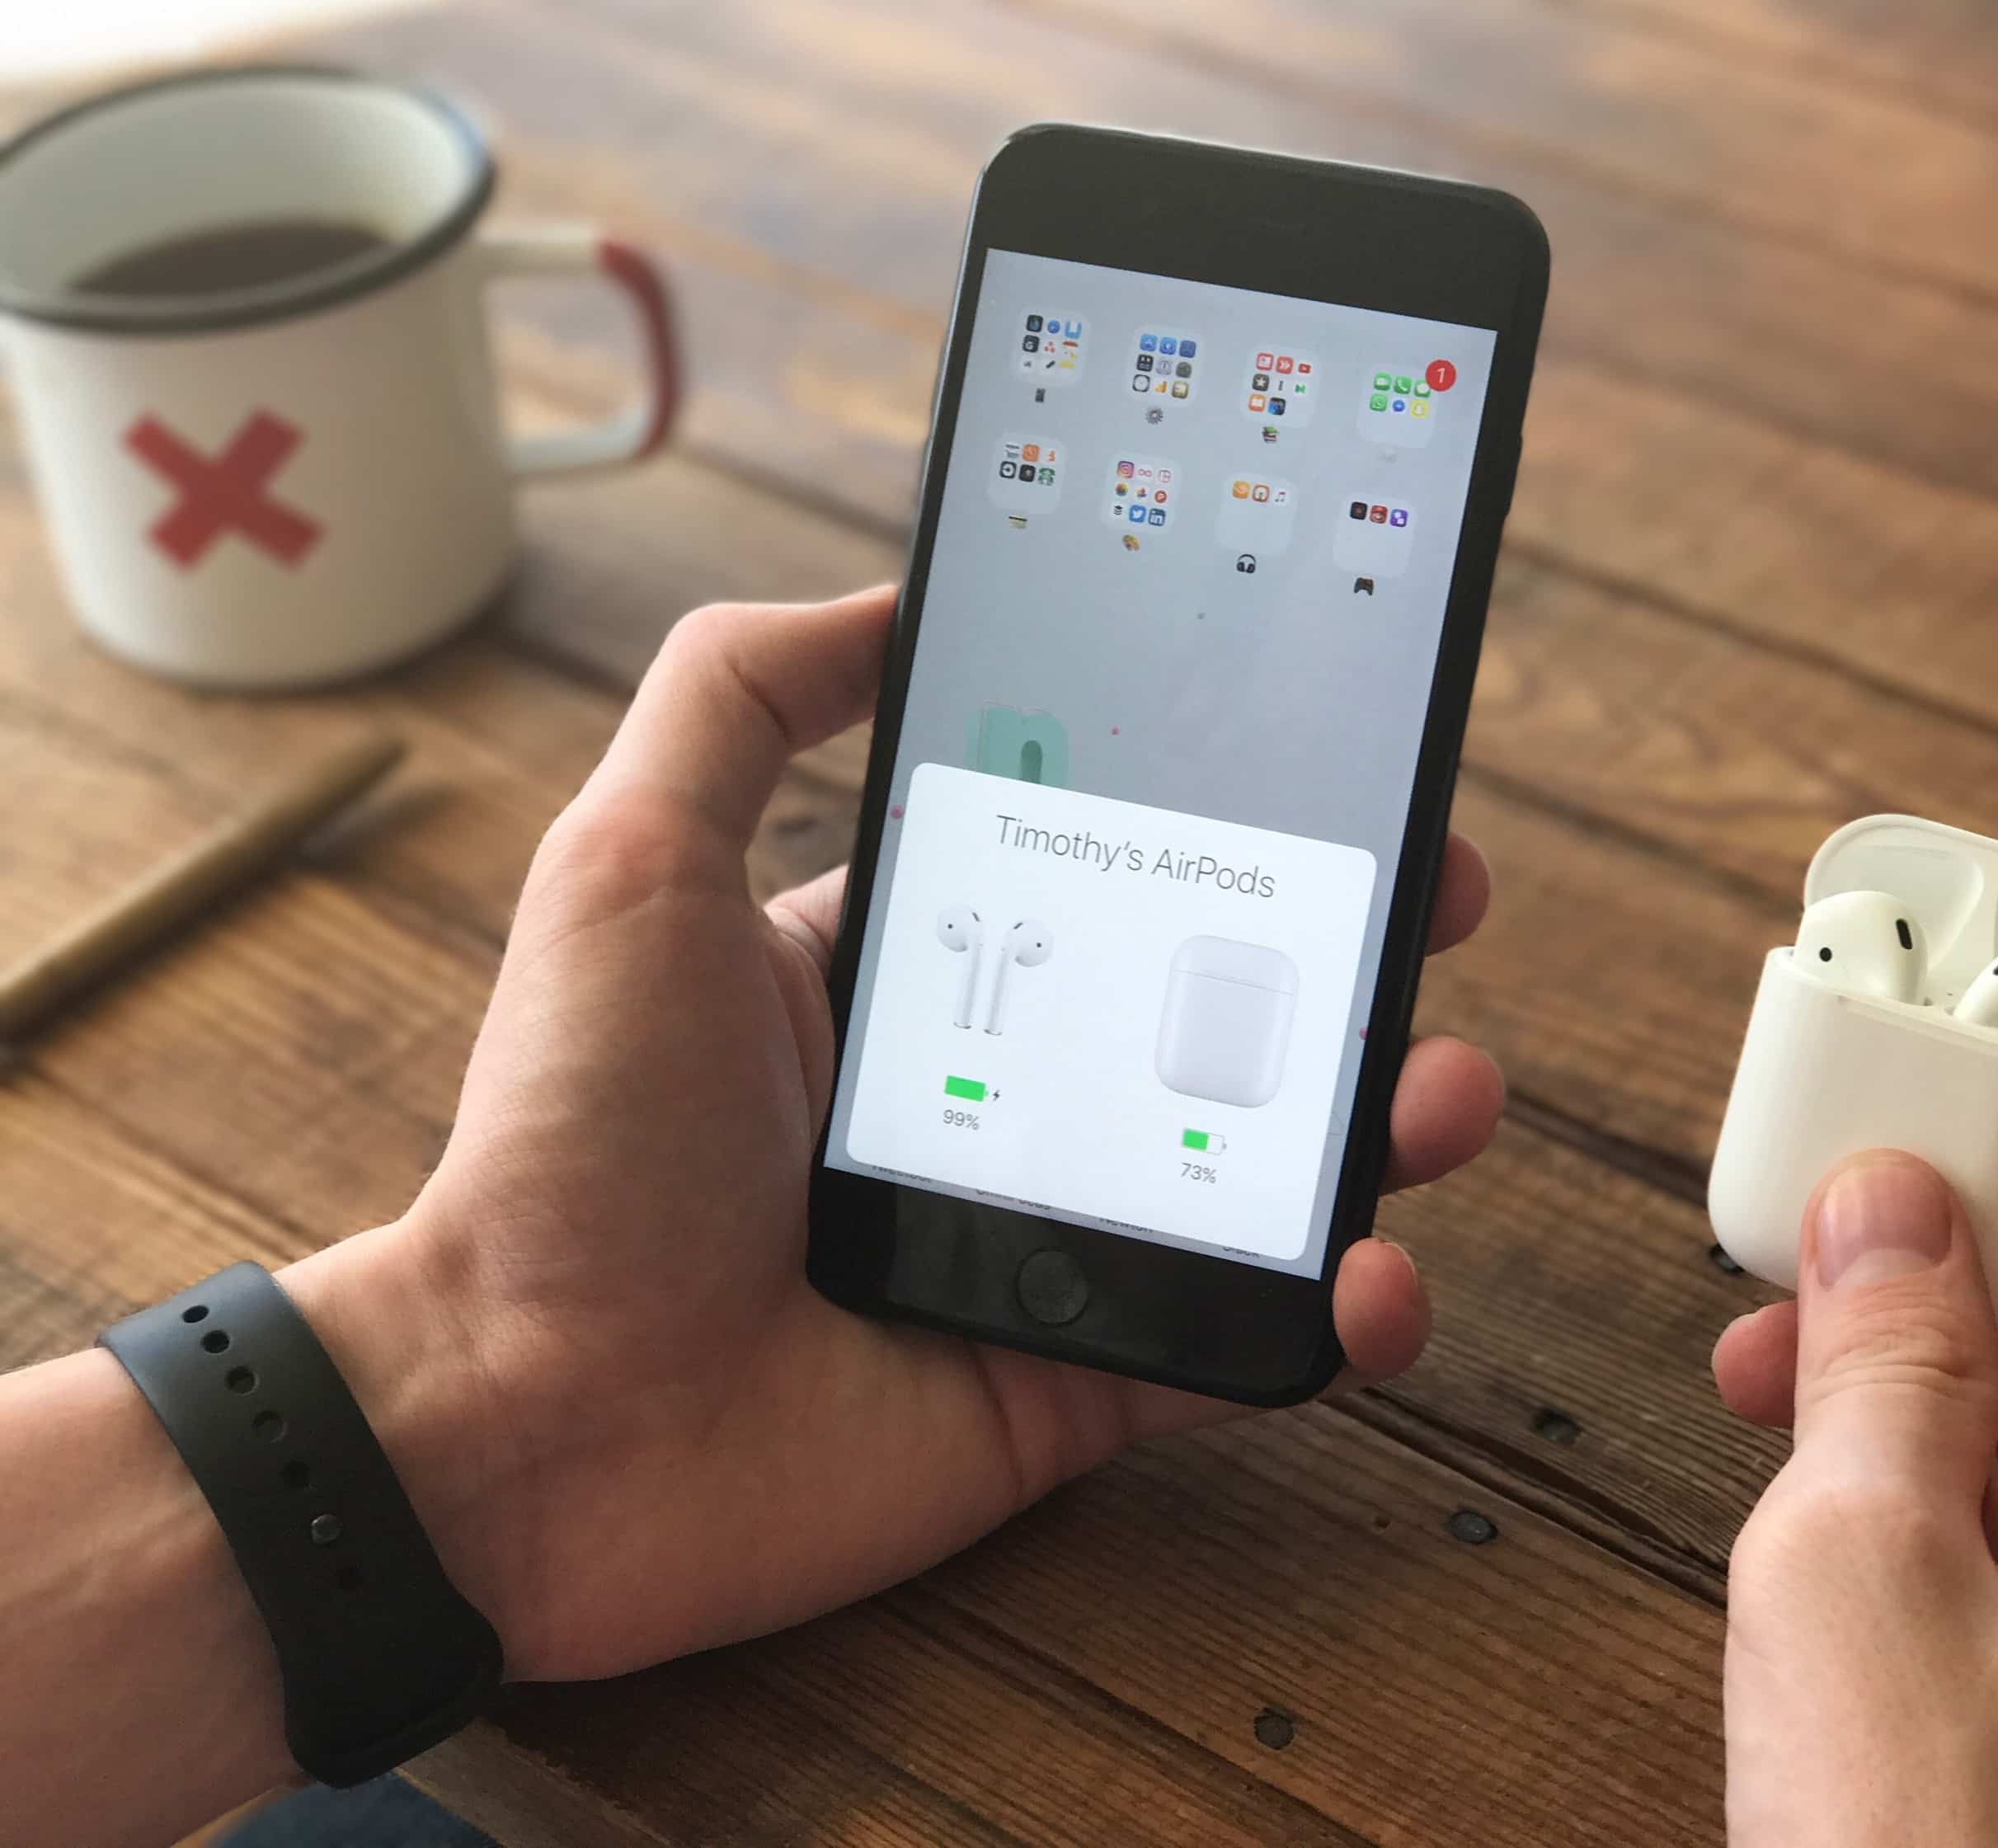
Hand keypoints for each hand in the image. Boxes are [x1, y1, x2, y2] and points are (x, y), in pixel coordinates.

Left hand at [285, 587, 1502, 1682]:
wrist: (532, 1423)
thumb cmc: (572, 1134)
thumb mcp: (633, 863)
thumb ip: (742, 698)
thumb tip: (892, 596)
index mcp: (921, 976)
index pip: (1116, 872)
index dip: (1234, 820)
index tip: (1335, 768)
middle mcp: (1006, 1096)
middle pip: (1226, 1008)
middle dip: (1356, 952)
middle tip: (1438, 904)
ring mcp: (1055, 1240)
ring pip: (1272, 1168)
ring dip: (1390, 1118)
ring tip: (1443, 1087)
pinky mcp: (1082, 1378)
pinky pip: (1249, 1340)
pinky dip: (1343, 1316)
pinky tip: (1374, 1277)